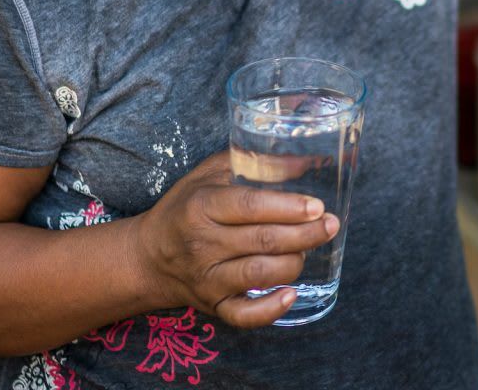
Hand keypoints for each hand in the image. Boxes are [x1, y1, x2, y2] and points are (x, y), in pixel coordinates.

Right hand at [131, 151, 338, 327]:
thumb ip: (253, 163)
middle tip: (330, 225)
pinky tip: (291, 294)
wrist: (148, 258)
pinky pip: (243, 316)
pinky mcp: (212, 305)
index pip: (251, 206)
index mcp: (202, 206)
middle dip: (304, 234)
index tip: (316, 206)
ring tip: (310, 248)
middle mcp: (203, 244)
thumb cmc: (185, 207)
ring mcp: (207, 279)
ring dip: (293, 262)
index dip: (288, 207)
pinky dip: (270, 309)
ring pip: (259, 274)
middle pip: (263, 240)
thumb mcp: (209, 174)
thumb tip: (304, 161)